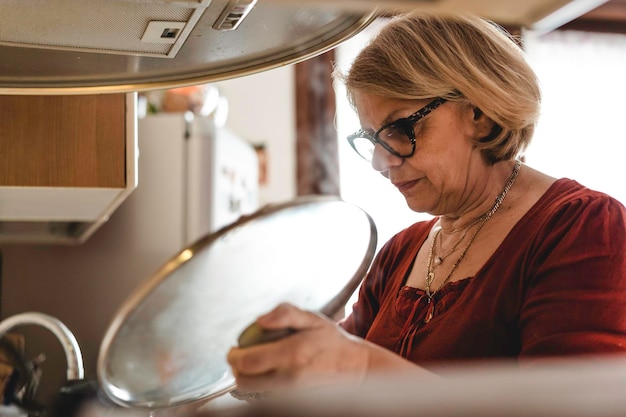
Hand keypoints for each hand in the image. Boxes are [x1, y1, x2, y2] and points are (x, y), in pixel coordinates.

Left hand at [227, 303, 368, 394]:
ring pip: (253, 392)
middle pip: (245, 382)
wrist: (354, 367)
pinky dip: (260, 386)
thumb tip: (260, 320)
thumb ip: (284, 313)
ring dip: (247, 378)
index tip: (233, 349)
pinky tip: (267, 374)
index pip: (248, 362)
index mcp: (292, 353)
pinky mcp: (294, 401)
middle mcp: (290, 377)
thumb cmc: (331, 341)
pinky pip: (266, 397)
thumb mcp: (311, 318)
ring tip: (254, 364)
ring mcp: (292, 393)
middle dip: (237, 369)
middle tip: (240, 357)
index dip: (234, 356)